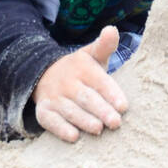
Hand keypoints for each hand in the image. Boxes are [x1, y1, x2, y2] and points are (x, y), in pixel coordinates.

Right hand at [33, 26, 128, 142]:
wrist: (44, 74)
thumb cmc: (80, 71)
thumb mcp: (91, 55)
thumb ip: (104, 46)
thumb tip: (112, 29)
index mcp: (83, 68)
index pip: (99, 81)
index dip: (111, 93)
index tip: (123, 106)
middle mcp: (67, 82)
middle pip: (85, 97)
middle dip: (101, 110)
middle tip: (115, 122)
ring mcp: (54, 97)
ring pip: (69, 110)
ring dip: (83, 120)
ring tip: (98, 129)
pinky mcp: (44, 110)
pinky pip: (50, 121)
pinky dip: (60, 129)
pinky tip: (73, 137)